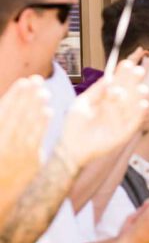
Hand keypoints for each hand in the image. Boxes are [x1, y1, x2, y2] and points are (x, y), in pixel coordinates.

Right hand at [0, 76, 51, 200]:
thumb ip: (2, 120)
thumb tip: (9, 103)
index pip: (4, 112)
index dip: (14, 95)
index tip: (23, 81)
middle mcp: (5, 145)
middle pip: (19, 115)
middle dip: (28, 96)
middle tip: (38, 79)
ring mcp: (19, 155)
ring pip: (30, 126)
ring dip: (38, 107)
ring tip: (45, 91)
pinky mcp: (31, 163)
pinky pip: (39, 139)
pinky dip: (43, 125)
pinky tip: (49, 111)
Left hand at [61, 60, 148, 168]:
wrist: (71, 148)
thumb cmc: (74, 126)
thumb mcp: (82, 103)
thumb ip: (96, 91)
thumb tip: (109, 78)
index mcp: (106, 100)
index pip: (117, 84)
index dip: (122, 75)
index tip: (127, 63)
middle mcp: (115, 109)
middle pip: (127, 93)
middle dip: (132, 82)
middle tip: (138, 70)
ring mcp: (121, 121)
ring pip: (132, 106)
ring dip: (138, 97)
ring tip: (142, 86)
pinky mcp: (124, 133)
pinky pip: (134, 122)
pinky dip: (139, 113)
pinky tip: (142, 104)